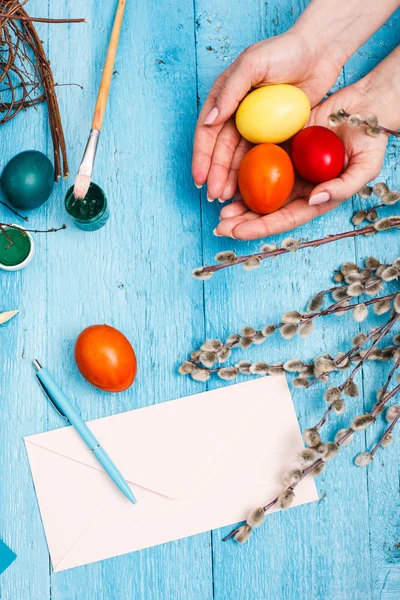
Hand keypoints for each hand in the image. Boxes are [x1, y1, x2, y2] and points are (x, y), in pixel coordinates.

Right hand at [192, 29, 344, 201]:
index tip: (200, 178)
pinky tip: (249, 190)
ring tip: (228, 199)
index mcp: (225, 97)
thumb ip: (230, 91)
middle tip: (215, 196)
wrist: (320, 52)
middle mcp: (236, 113)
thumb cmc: (285, 51)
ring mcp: (255, 126)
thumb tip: (210, 121)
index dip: (202, 157)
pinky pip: (261, 158)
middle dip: (216, 174)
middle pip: (221, 150)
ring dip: (231, 179)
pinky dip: (253, 175)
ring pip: (239, 158)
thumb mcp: (253, 64)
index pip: (207, 132)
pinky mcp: (274, 134)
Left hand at [214, 81, 390, 239]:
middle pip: (265, 211)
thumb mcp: (364, 167)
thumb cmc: (369, 141)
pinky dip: (241, 174)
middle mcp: (297, 189)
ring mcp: (287, 170)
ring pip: (257, 191)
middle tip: (220, 226)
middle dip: (242, 222)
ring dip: (237, 202)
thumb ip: (342, 187)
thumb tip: (314, 200)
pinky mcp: (279, 149)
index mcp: (314, 199)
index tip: (237, 232)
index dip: (260, 228)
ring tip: (219, 209)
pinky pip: (257, 164)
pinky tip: (224, 179)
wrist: (364, 109)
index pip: (284, 219)